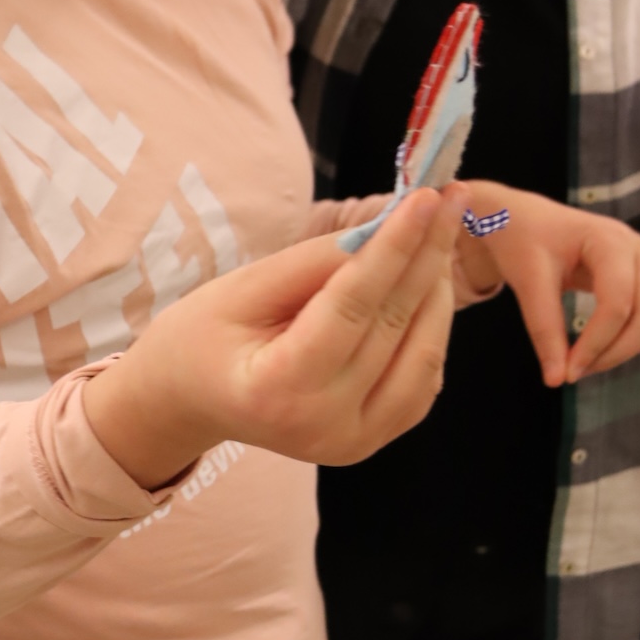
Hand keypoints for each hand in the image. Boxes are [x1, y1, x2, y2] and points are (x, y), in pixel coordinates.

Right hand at [85, 186, 465, 486]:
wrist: (188, 401)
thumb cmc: (201, 337)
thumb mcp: (242, 287)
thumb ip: (314, 263)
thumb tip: (385, 228)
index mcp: (279, 389)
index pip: (351, 307)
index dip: (394, 248)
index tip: (425, 199)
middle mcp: (325, 426)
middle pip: (394, 328)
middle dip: (427, 256)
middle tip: (451, 200)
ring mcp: (354, 441)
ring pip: (423, 356)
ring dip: (438, 290)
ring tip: (442, 234)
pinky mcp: (372, 439)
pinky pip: (422, 380)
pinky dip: (432, 328)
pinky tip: (427, 284)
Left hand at [459, 184, 639, 386]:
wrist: (525, 220)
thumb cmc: (523, 240)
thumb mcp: (526, 280)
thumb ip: (544, 329)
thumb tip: (556, 380)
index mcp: (610, 241)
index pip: (618, 304)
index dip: (597, 344)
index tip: (567, 373)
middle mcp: (639, 249)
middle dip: (615, 352)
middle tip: (575, 371)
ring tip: (605, 358)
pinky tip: (630, 345)